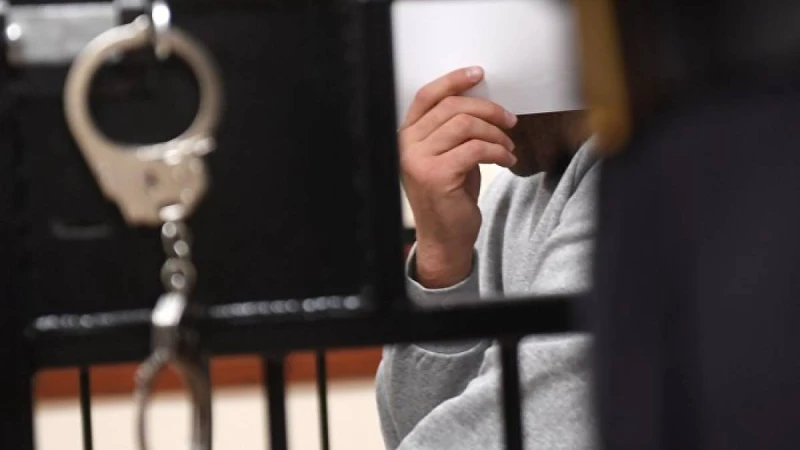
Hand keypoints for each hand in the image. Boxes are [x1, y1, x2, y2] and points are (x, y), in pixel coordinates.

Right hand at [400, 66, 517, 287]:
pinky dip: (498, 151)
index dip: (453, 80)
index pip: (426, 96)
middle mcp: (406, 146)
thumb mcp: (446, 156)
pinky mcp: (437, 176)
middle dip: (488, 110)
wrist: (444, 239)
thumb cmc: (449, 197)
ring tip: (508, 146)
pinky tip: (506, 160)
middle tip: (509, 120)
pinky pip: (477, 149)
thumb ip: (452, 129)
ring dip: (496, 133)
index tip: (478, 74)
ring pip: (466, 125)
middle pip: (452, 107)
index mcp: (406, 136)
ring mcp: (418, 160)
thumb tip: (480, 100)